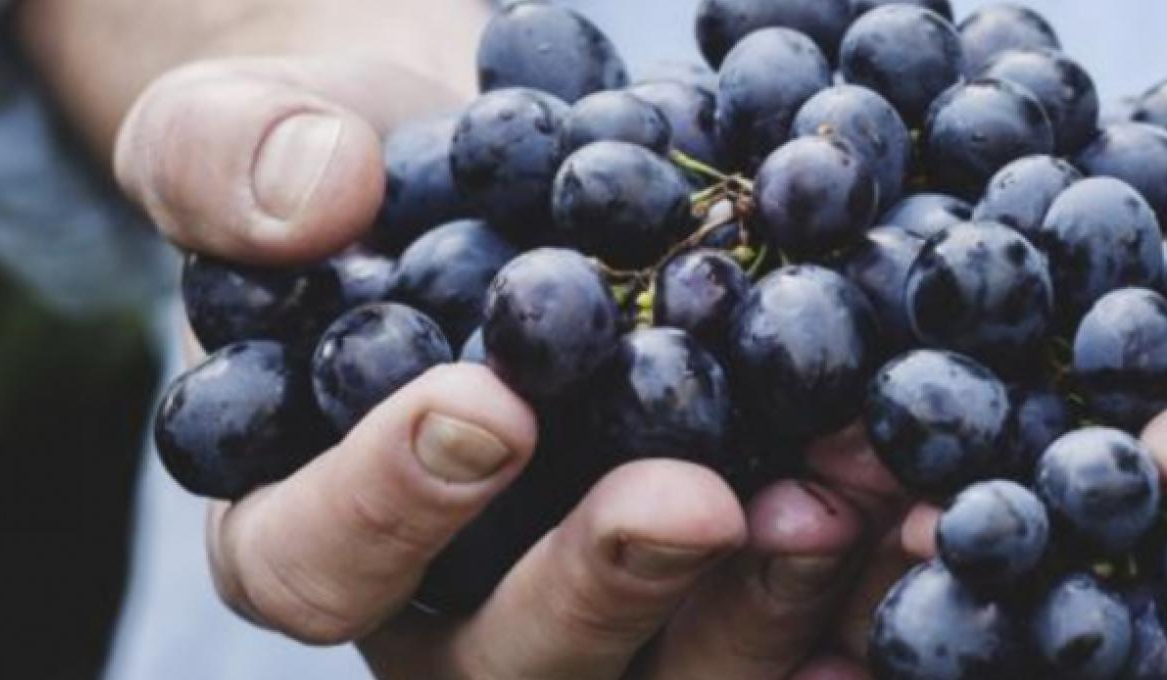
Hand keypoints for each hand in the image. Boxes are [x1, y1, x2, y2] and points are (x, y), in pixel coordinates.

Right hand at [112, 54, 882, 678]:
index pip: (311, 563)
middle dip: (608, 586)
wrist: (495, 174)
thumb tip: (312, 193)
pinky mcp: (721, 596)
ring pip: (671, 675)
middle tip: (695, 501)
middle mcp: (452, 608)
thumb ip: (231, 159)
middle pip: (510, 663)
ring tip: (853, 496)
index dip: (387, 507)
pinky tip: (934, 542)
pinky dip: (864, 602)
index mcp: (310, 525)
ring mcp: (598, 617)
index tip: (485, 405)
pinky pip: (789, 641)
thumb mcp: (250, 133)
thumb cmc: (349, 169)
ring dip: (766, 602)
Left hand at [888, 118, 1166, 668]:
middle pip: (1160, 620)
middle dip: (1071, 566)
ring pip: (1042, 597)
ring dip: (963, 557)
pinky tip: (837, 467)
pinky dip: (905, 500)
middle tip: (980, 524)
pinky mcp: (1017, 528)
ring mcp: (1109, 574)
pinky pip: (966, 538)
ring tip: (887, 513)